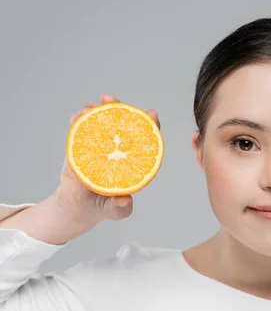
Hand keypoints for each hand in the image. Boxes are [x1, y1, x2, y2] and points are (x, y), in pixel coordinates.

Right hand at [53, 94, 160, 224]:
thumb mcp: (116, 211)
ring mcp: (99, 146)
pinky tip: (78, 115)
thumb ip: (121, 208)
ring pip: (100, 124)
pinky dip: (78, 121)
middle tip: (111, 99)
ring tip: (92, 106)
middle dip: (119, 109)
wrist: (79, 208)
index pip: (145, 140)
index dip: (150, 125)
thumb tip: (123, 200)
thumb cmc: (104, 206)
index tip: (152, 113)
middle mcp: (118, 150)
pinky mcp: (81, 147)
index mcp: (133, 161)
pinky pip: (80, 131)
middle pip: (121, 125)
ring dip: (97, 111)